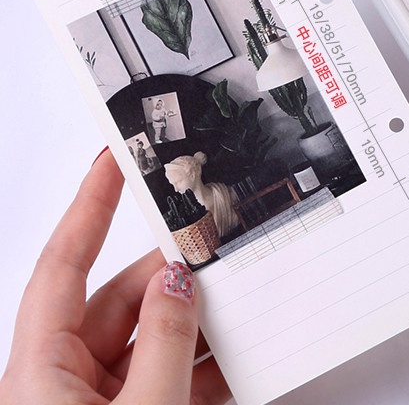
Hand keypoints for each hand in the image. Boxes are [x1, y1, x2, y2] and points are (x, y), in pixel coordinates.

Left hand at [0, 149, 230, 403]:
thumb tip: (178, 284)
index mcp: (40, 372)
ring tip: (237, 308)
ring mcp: (93, 404)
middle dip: (172, 276)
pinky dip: (199, 365)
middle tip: (217, 252)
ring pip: (148, 339)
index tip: (113, 159)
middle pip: (120, 300)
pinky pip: (163, 376)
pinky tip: (235, 358)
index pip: (63, 265)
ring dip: (194, 326)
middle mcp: (60, 381)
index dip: (91, 204)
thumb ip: (165, 344)